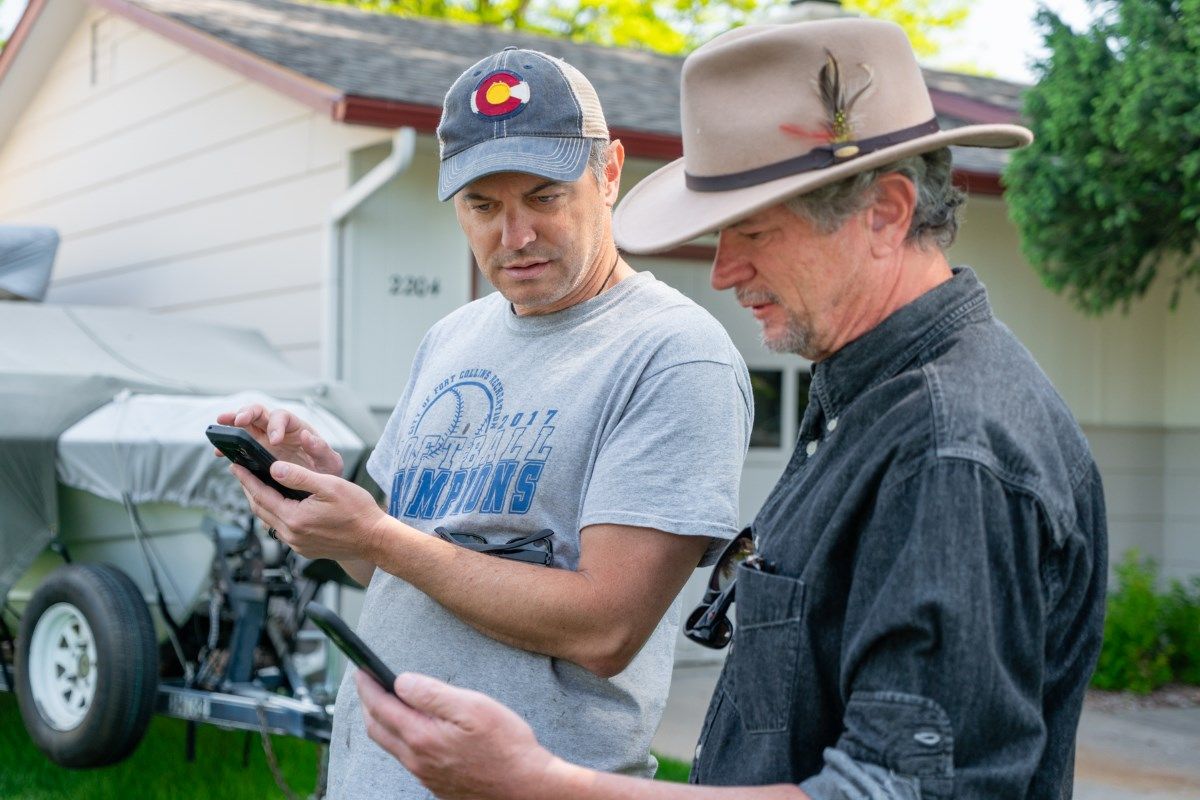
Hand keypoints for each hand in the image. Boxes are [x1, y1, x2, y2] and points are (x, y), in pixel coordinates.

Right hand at [215, 404, 343, 475]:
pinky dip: (228, 445)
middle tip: (239, 421)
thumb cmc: (325, 471)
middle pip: (259, 412)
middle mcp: (278, 429)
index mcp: (297, 428)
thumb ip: (320, 449)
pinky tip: (220, 452)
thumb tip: (306, 436)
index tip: (274, 441)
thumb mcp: (330, 462)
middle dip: (248, 413)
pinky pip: (239, 444)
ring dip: (232, 422)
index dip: (276, 425)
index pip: (283, 417)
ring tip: (220, 428)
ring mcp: (264, 438)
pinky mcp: (255, 451)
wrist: (318, 486)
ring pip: (245, 424)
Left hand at [229, 460, 386, 562]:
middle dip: (249, 490)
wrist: (375, 539)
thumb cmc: (358, 511)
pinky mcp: (305, 549)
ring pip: (270, 521)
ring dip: (261, 503)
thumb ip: (300, 476)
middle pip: (260, 510)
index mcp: (294, 518)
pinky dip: (276, 515)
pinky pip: (283, 530)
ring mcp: (298, 544)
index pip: (261, 495)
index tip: (235, 467)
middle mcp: (292, 535)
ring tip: (258, 487)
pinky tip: (280, 506)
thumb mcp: (330, 485)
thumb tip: (274, 469)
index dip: (247, 479)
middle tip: (242, 474)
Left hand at [356, 671, 563, 799]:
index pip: (381, 707)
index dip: (368, 686)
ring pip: (392, 746)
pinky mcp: (437, 784)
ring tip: (388, 702)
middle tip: (369, 684)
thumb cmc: (506, 746)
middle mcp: (418, 760)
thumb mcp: (473, 707)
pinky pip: (408, 759)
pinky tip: (415, 729)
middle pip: (378, 729)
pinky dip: (401, 738)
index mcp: (422, 737)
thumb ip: (432, 693)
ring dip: (383, 722)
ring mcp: (426, 775)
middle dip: (369, 704)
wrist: (526, 788)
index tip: (361, 670)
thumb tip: (401, 682)